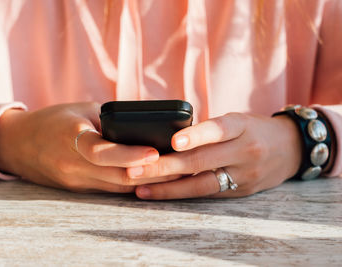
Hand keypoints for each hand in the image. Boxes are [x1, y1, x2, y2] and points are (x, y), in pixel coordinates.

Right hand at [0, 102, 175, 192]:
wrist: (17, 144)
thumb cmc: (54, 120)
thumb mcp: (83, 110)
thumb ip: (112, 121)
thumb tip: (146, 128)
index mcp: (71, 139)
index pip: (101, 152)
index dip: (130, 155)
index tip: (155, 153)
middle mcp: (72, 165)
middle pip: (116, 176)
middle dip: (150, 173)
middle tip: (180, 165)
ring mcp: (74, 181)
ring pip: (117, 187)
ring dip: (145, 182)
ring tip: (173, 172)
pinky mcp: (77, 189)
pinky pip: (109, 189)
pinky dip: (131, 184)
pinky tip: (150, 178)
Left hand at [127, 113, 301, 199]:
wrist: (291, 148)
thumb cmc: (253, 129)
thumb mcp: (236, 120)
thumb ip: (209, 130)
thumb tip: (168, 139)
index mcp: (242, 126)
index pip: (218, 129)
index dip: (196, 136)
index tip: (172, 142)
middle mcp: (245, 151)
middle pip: (202, 161)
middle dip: (165, 166)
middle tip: (135, 169)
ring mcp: (245, 174)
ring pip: (202, 184)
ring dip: (168, 188)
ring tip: (141, 188)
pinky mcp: (242, 191)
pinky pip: (208, 193)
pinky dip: (183, 193)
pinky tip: (161, 193)